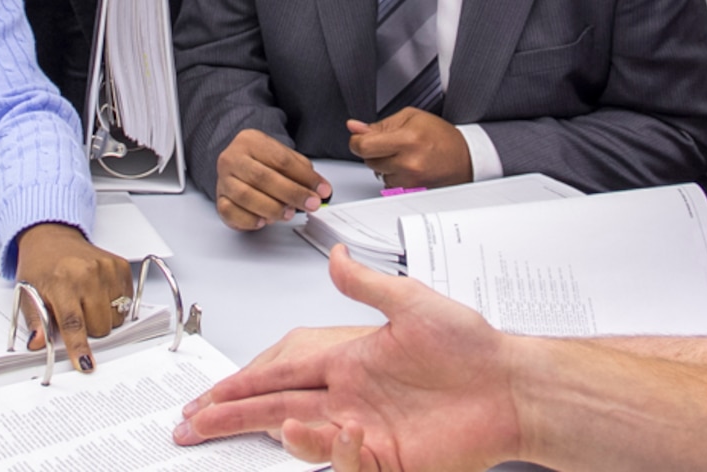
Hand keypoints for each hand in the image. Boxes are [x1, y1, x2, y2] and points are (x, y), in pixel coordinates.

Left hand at [13, 222, 132, 371]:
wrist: (52, 238)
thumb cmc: (40, 266)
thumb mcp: (27, 294)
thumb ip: (35, 321)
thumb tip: (37, 343)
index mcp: (62, 282)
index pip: (73, 323)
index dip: (79, 346)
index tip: (85, 363)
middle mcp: (88, 274)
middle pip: (100, 325)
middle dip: (90, 329)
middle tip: (76, 314)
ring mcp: (107, 269)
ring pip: (116, 317)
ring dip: (104, 317)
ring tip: (87, 302)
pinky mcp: (120, 266)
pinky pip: (126, 301)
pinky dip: (114, 304)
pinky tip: (98, 292)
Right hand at [174, 245, 522, 470]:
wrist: (514, 387)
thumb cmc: (472, 346)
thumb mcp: (414, 303)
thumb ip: (366, 284)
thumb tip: (335, 254)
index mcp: (347, 359)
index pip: (278, 373)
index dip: (240, 385)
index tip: (206, 397)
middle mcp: (349, 396)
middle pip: (274, 409)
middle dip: (231, 418)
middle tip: (192, 426)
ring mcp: (365, 429)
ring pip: (304, 437)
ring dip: (286, 433)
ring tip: (281, 425)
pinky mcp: (388, 458)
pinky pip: (346, 461)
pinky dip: (334, 452)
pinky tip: (340, 435)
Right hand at [215, 128, 332, 230]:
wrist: (236, 164)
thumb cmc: (262, 163)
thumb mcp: (284, 157)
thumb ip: (303, 172)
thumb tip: (321, 189)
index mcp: (250, 141)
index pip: (281, 160)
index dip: (304, 178)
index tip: (322, 190)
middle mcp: (232, 158)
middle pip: (262, 178)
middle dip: (291, 194)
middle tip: (311, 204)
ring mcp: (223, 180)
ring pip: (245, 196)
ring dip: (272, 209)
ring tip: (288, 214)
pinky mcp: (219, 200)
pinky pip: (230, 212)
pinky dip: (249, 220)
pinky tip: (263, 221)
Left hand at [346, 108, 471, 187]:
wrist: (465, 157)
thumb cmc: (440, 136)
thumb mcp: (410, 118)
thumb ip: (380, 125)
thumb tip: (355, 127)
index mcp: (408, 140)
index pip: (364, 146)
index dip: (357, 141)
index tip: (359, 137)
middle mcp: (408, 163)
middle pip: (368, 160)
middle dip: (372, 150)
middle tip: (389, 143)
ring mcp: (410, 180)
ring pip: (377, 172)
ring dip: (383, 163)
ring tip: (403, 154)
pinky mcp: (412, 191)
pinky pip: (388, 183)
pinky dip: (392, 174)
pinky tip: (407, 165)